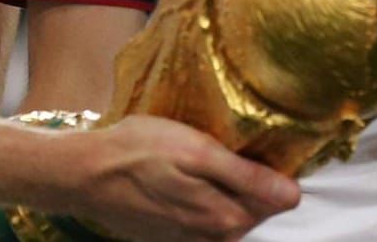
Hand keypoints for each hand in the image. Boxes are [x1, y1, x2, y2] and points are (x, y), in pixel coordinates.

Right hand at [56, 115, 298, 240]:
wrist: (84, 173)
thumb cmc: (140, 152)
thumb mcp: (198, 152)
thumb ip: (247, 178)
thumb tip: (292, 196)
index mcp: (226, 216)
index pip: (278, 199)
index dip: (277, 171)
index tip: (264, 146)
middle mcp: (212, 235)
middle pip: (253, 209)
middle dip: (254, 183)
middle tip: (235, 148)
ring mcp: (189, 239)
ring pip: (227, 217)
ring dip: (227, 192)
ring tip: (210, 162)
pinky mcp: (169, 236)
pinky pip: (201, 223)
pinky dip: (203, 203)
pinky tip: (188, 181)